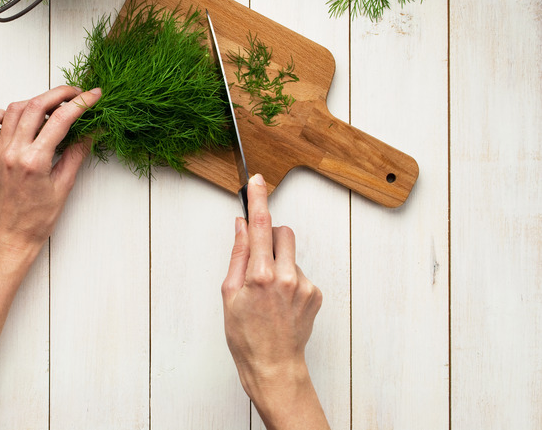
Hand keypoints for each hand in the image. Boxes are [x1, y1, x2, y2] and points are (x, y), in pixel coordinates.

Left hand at [0, 85, 100, 266]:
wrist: (12, 235)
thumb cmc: (39, 218)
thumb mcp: (64, 185)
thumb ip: (77, 153)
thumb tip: (92, 129)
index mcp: (35, 161)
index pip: (61, 120)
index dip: (80, 103)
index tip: (94, 95)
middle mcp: (13, 152)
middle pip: (36, 106)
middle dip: (59, 93)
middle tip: (76, 93)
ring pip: (13, 109)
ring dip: (35, 101)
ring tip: (52, 106)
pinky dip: (2, 114)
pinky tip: (18, 117)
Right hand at [221, 173, 327, 429]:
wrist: (273, 365)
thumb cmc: (246, 335)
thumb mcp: (229, 293)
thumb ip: (238, 255)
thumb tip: (242, 226)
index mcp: (260, 275)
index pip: (261, 225)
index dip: (259, 199)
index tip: (257, 181)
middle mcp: (286, 276)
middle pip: (283, 232)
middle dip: (271, 236)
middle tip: (259, 257)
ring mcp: (304, 285)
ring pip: (291, 254)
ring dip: (279, 262)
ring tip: (268, 292)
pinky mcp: (316, 293)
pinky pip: (301, 272)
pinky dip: (290, 279)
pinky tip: (281, 301)